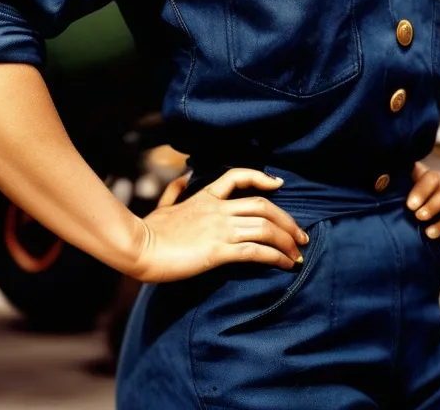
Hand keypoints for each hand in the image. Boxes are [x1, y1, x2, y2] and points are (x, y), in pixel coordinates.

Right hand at [127, 168, 309, 282]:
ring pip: (264, 227)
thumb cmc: (148, 229)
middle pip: (263, 205)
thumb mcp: (163, 205)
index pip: (238, 176)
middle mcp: (217, 209)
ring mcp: (219, 228)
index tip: (279, 184)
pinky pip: (255, 250)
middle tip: (301, 236)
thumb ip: (175, 190)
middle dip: (287, 220)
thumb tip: (182, 177)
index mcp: (205, 196)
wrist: (138, 247)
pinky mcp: (218, 250)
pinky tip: (285, 265)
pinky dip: (276, 256)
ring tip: (298, 254)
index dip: (262, 178)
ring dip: (287, 240)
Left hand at [407, 162, 439, 240]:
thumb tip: (379, 179)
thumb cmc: (429, 191)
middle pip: (438, 186)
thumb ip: (403, 179)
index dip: (419, 187)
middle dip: (424, 195)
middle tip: (411, 207)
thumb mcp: (419, 182)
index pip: (428, 176)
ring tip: (420, 217)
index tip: (409, 201)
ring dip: (432, 209)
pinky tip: (430, 233)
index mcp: (431, 177)